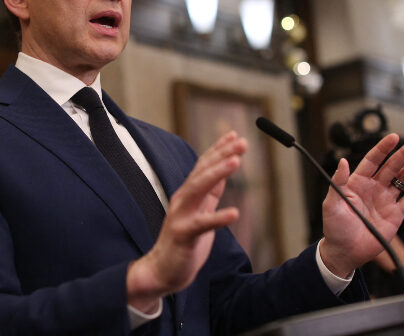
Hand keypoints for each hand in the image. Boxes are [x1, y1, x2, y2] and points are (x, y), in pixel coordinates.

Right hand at [126, 131, 246, 310]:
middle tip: (241, 142)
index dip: (218, 149)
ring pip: (198, 189)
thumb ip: (210, 192)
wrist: (162, 270)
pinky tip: (235, 213)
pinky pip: (201, 225)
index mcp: (187, 193)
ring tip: (235, 161)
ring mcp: (180, 216)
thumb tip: (224, 170)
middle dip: (221, 155)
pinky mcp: (183, 236)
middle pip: (202, 172)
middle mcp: (182, 199)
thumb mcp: (200, 211)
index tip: (234, 134)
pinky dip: (217, 218)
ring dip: (217, 173)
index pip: (203, 166)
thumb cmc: (184, 241)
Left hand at [320, 134, 403, 277]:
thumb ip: (337, 182)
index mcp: (357, 183)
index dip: (383, 148)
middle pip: (392, 166)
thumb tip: (342, 162)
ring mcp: (385, 200)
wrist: (345, 252)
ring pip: (402, 179)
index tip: (394, 137)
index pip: (372, 160)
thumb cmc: (334, 228)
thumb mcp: (331, 204)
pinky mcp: (395, 214)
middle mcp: (373, 188)